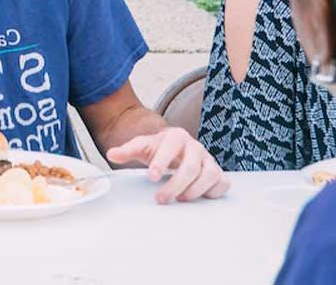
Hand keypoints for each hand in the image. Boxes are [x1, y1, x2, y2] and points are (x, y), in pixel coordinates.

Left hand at [105, 127, 229, 203]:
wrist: (176, 147)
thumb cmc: (159, 149)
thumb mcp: (142, 146)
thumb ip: (127, 150)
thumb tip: (112, 154)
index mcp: (176, 137)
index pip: (171, 146)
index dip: (162, 161)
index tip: (151, 176)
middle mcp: (195, 147)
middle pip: (191, 166)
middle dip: (175, 184)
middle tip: (161, 198)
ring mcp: (208, 160)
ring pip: (210, 174)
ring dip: (195, 190)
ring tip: (180, 198)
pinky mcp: (217, 173)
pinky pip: (223, 182)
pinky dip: (214, 191)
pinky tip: (200, 197)